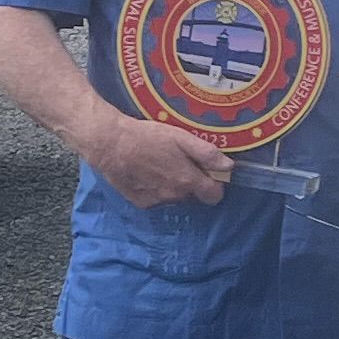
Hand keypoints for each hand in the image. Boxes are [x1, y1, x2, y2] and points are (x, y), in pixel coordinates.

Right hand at [86, 112, 230, 207]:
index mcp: (187, 182)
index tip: (208, 172)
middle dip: (191, 181)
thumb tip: (228, 167)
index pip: (214, 196)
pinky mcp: (139, 202)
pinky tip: (146, 172)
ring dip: (173, 184)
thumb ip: (207, 154)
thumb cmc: (147, 137)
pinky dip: (155, 188)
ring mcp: (156, 201)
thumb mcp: (181, 138)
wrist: (110, 144)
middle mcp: (174, 196)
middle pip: (193, 194)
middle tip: (179, 161)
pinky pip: (156, 198)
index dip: (214, 184)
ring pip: (174, 196)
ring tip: (160, 163)